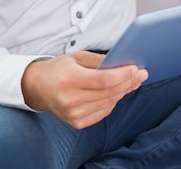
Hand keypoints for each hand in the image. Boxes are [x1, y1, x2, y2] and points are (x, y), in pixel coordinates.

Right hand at [21, 51, 147, 128]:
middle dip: (128, 82)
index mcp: (70, 79)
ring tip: (133, 81)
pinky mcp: (77, 123)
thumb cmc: (59, 68)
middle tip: (141, 74)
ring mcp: (73, 114)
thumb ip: (99, 61)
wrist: (38, 88)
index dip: (123, 75)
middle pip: (109, 93)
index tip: (136, 68)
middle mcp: (71, 100)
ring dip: (123, 92)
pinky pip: (103, 112)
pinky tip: (118, 92)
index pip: (104, 80)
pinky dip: (112, 101)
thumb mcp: (77, 57)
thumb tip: (123, 62)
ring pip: (109, 103)